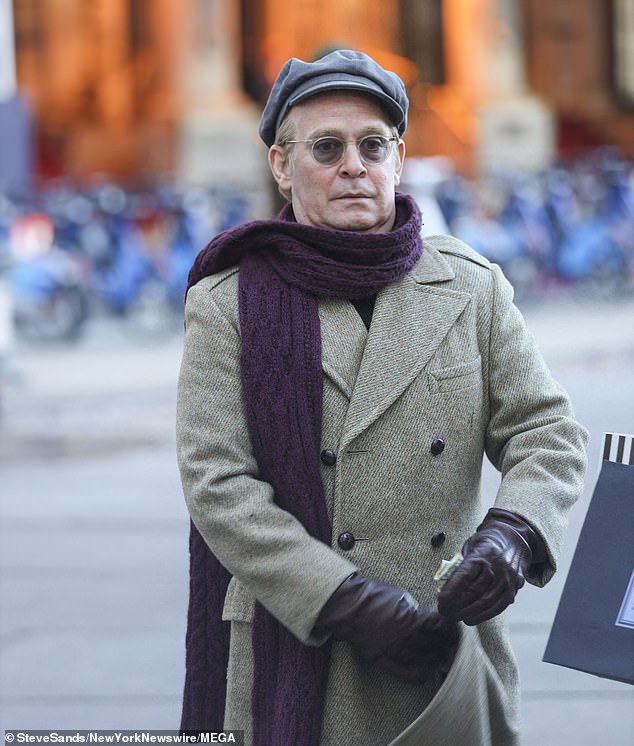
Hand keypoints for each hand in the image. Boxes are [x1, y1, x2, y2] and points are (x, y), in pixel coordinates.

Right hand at [315, 573, 458, 682]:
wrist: (348, 606)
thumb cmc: (373, 596)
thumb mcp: (401, 595)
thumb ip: (416, 610)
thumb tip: (426, 619)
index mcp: (413, 620)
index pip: (441, 628)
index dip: (449, 627)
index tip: (451, 627)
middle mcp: (407, 638)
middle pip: (436, 646)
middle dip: (445, 644)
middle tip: (449, 642)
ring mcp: (395, 652)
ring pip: (425, 662)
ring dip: (436, 659)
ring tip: (440, 657)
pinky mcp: (384, 660)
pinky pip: (406, 674)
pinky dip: (419, 675)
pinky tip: (425, 673)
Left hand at [437, 508, 545, 625]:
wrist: (514, 538)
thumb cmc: (487, 542)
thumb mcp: (470, 546)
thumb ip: (461, 564)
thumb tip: (445, 586)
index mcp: (482, 554)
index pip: (465, 575)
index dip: (451, 591)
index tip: (441, 600)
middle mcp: (496, 567)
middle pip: (475, 591)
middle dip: (457, 605)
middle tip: (445, 611)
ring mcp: (507, 578)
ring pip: (487, 601)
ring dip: (470, 613)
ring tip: (457, 617)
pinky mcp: (514, 587)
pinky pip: (499, 606)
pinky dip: (485, 615)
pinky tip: (474, 618)